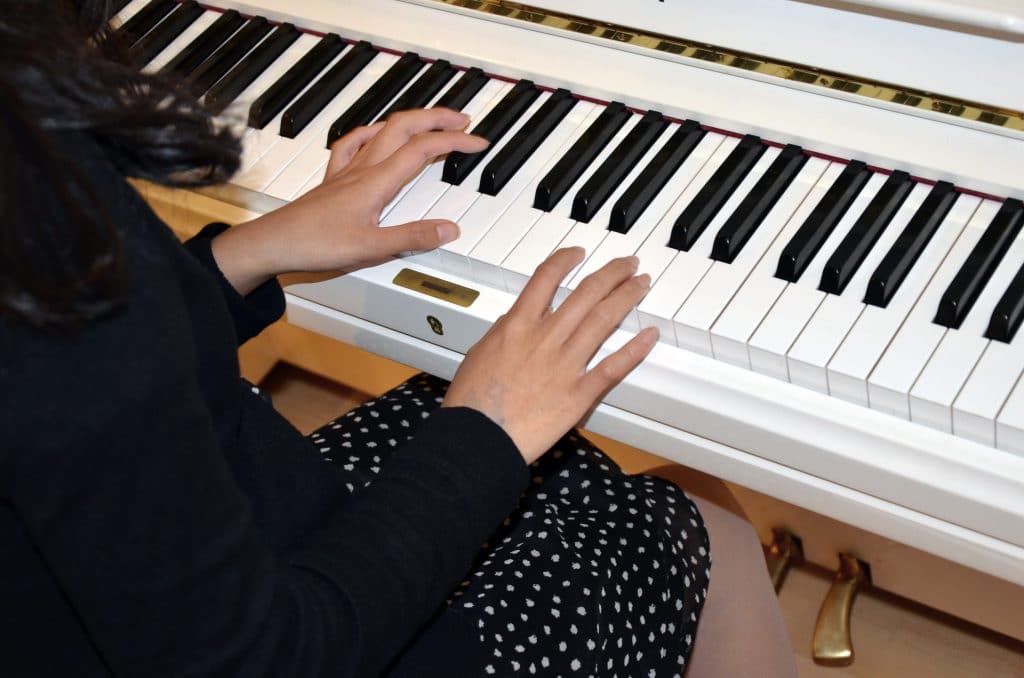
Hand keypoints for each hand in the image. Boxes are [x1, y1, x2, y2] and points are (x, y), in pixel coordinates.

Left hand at [211, 108, 488, 294]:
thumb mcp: (373, 248)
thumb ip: (414, 237)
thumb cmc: (317, 244)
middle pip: (405, 126)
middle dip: (437, 118)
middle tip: (463, 120)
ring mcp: (347, 170)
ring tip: (430, 122)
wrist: (275, 242)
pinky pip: (354, 143)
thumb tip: (449, 229)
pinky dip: (372, 132)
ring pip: (383, 130)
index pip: (424, 149)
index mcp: (377, 181)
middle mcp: (363, 168)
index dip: (455, 141)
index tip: (478, 141)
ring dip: (411, 120)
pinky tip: (375, 134)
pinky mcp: (333, 178)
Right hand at [443, 248, 657, 463]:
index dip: (566, 260)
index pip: (546, 278)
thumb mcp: (480, 353)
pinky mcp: (578, 394)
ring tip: (642, 284)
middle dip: (611, 273)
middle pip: (585, 294)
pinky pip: (611, 367)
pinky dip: (633, 350)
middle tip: (628, 264)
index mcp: (517, 326)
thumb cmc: (472, 402)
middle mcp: (545, 339)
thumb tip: (517, 319)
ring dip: (626, 298)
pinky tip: (649, 335)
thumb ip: (503, 332)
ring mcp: (565, 365)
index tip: (579, 254)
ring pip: (602, 321)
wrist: (478, 438)